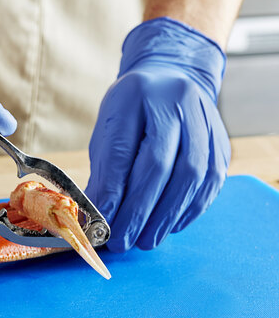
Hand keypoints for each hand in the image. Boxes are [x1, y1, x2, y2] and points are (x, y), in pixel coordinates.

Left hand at [85, 17, 229, 251]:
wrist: (172, 77)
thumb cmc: (132, 110)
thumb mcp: (109, 127)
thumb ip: (104, 167)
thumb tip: (96, 214)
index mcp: (135, 94)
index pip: (123, 150)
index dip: (112, 191)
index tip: (100, 222)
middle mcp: (176, 102)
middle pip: (161, 165)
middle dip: (139, 210)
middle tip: (122, 240)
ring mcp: (204, 120)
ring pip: (192, 174)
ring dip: (167, 215)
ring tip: (145, 240)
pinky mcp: (221, 141)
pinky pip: (212, 180)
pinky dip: (190, 209)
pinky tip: (171, 224)